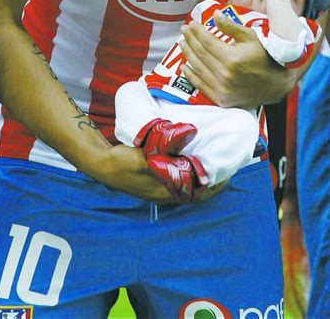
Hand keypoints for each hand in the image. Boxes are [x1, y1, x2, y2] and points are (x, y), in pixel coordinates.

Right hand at [93, 144, 224, 204]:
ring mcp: (160, 188)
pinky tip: (191, 160)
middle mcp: (165, 193)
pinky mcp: (156, 180)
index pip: (199, 193)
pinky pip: (180, 179)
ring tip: (213, 162)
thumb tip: (187, 136)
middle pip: (197, 191)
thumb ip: (165, 150)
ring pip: (189, 186)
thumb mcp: (145, 155)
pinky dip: (190, 172)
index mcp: (166, 191)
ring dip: (202, 176)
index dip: (215, 184)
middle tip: (225, 165)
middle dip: (212, 181)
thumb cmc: (123, 162)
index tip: (228, 172)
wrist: (102, 163)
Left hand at [180, 10, 296, 106]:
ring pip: (198, 68)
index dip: (197, 31)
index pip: (207, 41)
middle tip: (184, 30)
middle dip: (190, 39)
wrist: (277, 84)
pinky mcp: (222, 100)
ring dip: (188, 54)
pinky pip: (201, 86)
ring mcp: (223, 90)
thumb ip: (231, 26)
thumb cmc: (265, 57)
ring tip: (182, 43)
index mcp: (232, 59)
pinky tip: (184, 66)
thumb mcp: (251, 37)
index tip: (192, 24)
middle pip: (200, 54)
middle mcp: (225, 75)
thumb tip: (215, 14)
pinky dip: (191, 76)